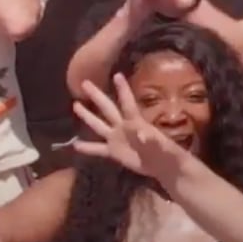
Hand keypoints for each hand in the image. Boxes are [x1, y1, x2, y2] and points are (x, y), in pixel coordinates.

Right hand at [74, 76, 190, 183]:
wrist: (164, 166)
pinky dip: (86, 148)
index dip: (123, 90)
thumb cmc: (168, 152)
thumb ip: (152, 139)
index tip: (117, 75)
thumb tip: (141, 134)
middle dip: (97, 96)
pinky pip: (97, 149)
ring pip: (98, 125)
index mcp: (136, 122)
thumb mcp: (162, 145)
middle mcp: (123, 127)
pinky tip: (74, 144)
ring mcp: (117, 138)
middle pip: (108, 108)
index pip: (127, 103)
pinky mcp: (114, 152)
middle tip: (85, 83)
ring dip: (87, 116)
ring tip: (75, 104)